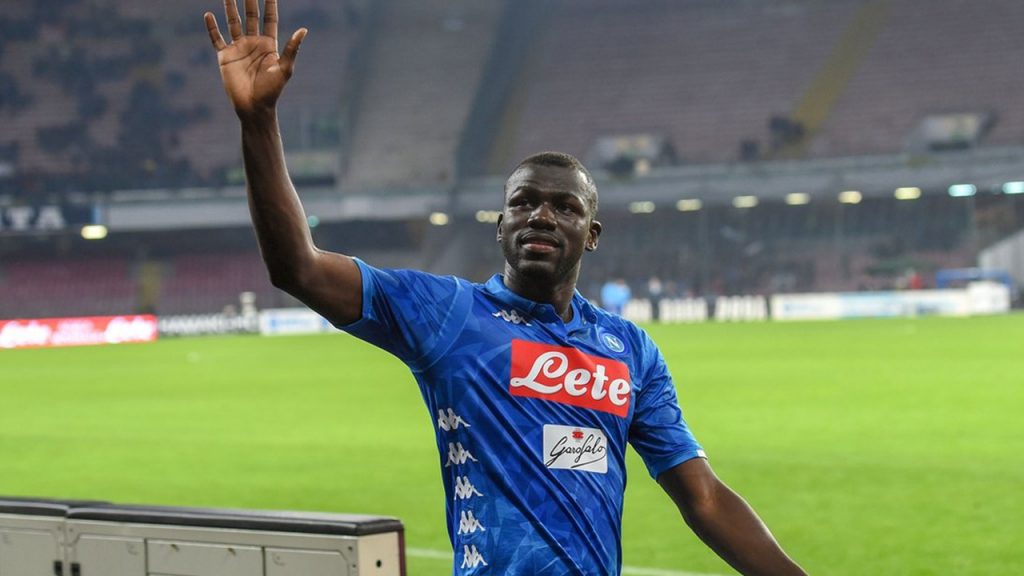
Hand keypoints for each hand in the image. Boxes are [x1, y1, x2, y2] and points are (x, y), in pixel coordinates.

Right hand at [204, 0, 306, 118]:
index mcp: (268, 45)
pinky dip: (212, 28)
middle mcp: (253, 43)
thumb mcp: (284, 69)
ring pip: (233, 23)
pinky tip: (208, 15)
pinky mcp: (225, 57)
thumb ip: (291, 49)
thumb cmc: (271, 91)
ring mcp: (238, 49)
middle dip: (249, 1)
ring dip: (230, 8)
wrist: (254, 107)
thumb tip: (304, 30)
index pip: (269, 19)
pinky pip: (217, 39)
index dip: (270, 5)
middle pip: (251, 16)